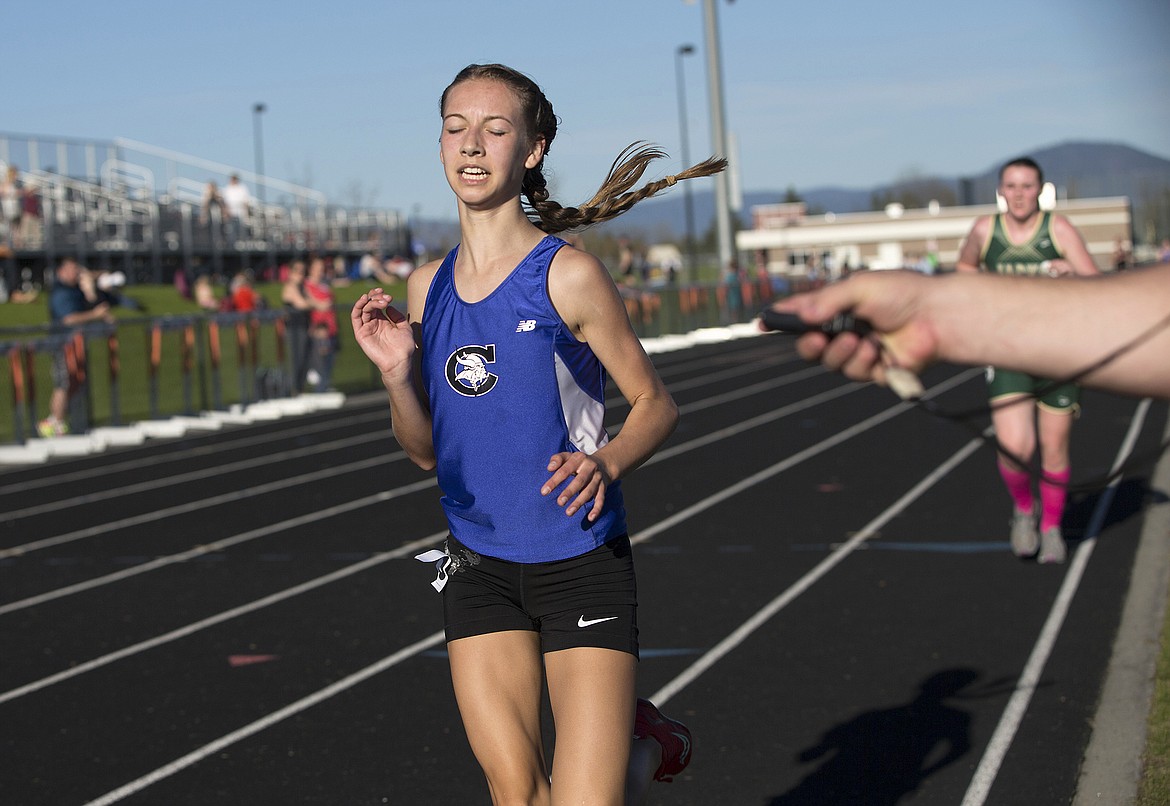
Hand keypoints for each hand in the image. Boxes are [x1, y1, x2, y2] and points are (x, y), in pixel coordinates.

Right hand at [349, 289, 415, 381]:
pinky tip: (365, 299)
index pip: (376, 304)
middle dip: (376, 297)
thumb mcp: (404, 327)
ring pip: (362, 308)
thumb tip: (388, 307)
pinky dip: (358, 307)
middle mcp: (373, 323)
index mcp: (382, 321)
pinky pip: (355, 317)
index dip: (379, 296)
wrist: (400, 361)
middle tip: (386, 297)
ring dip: (370, 301)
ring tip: (380, 299)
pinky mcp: (360, 333)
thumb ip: (397, 316)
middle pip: (368, 304)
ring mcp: (366, 328)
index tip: (388, 295)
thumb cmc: (404, 347)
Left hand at [541, 451, 608, 520]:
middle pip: (580, 481)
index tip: (544, 492)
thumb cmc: (578, 462)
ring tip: (568, 512)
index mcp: (579, 459)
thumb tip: (549, 468)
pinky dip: (597, 509)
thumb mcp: (568, 456)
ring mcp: (598, 478)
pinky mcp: (603, 488)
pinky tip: (590, 518)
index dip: (554, 481)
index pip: (565, 470)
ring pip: (589, 491)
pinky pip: (601, 499)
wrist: (604, 463)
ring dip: (579, 502)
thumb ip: (557, 459)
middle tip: (560, 502)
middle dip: (569, 492)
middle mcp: (590, 468)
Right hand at [767, 271, 940, 387]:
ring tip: (861, 340)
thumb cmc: (903, 292)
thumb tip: (802, 315)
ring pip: (831, 364)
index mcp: (837, 307)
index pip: (802, 315)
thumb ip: (828, 300)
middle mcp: (844, 330)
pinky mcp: (876, 371)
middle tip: (815, 338)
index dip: (780, 320)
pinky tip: (878, 350)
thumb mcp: (860, 286)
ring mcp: (859, 352)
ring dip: (841, 353)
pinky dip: (864, 362)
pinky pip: (856, 374)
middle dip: (808, 345)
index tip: (762, 323)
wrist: (938, 315)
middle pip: (810, 348)